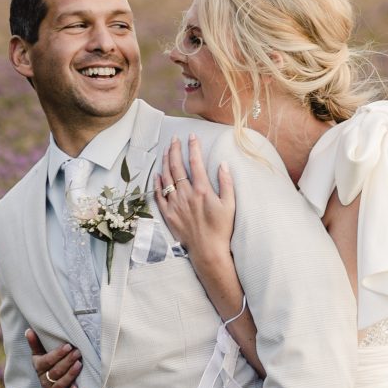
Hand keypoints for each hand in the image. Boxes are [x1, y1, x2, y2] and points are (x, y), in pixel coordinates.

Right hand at [26, 328, 80, 387]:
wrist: (55, 385)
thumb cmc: (50, 365)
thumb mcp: (41, 354)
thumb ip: (36, 343)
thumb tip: (29, 330)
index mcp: (39, 367)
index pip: (47, 361)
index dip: (57, 354)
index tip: (68, 346)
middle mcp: (44, 380)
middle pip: (55, 371)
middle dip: (67, 361)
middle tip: (78, 352)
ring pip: (60, 383)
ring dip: (70, 374)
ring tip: (79, 364)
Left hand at [155, 137, 237, 297]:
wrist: (208, 251)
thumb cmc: (222, 228)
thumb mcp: (230, 204)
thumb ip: (226, 182)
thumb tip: (222, 164)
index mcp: (202, 190)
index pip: (195, 162)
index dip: (193, 147)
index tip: (192, 136)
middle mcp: (186, 195)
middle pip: (177, 167)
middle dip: (175, 149)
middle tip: (175, 139)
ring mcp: (175, 204)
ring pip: (166, 178)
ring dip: (166, 162)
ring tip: (167, 150)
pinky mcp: (168, 214)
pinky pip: (159, 195)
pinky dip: (157, 183)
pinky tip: (158, 174)